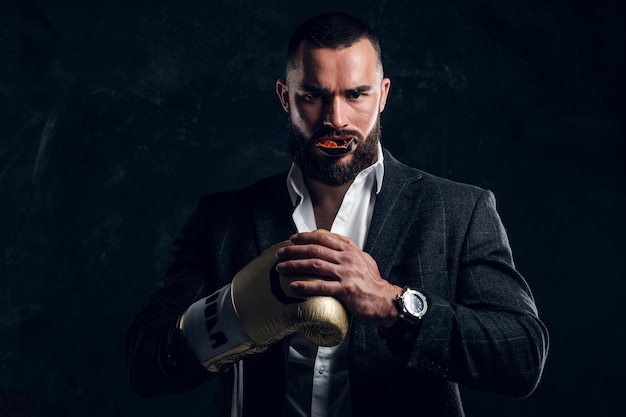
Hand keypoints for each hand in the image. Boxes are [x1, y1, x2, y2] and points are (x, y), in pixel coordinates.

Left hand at [275, 232, 401, 326]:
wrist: (384, 300)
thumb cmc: (372, 281)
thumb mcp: (363, 258)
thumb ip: (349, 248)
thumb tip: (335, 240)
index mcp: (350, 250)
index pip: (324, 238)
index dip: (306, 237)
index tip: (293, 239)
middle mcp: (347, 259)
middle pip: (315, 250)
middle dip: (295, 250)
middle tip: (281, 253)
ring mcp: (346, 273)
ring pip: (315, 265)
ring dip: (295, 265)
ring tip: (282, 268)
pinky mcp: (345, 289)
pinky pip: (321, 286)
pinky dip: (305, 285)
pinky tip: (294, 286)